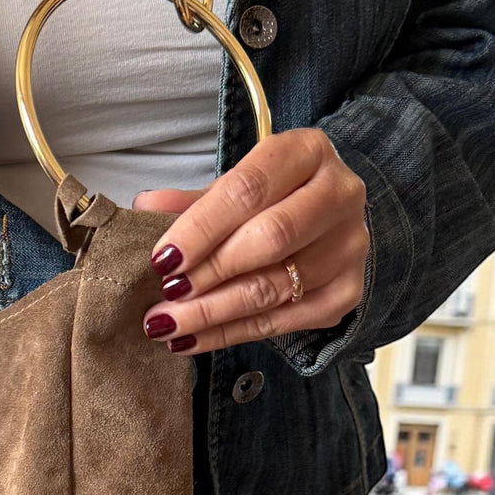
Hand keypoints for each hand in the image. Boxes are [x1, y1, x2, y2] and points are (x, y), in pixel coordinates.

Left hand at [133, 128, 368, 353]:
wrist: (329, 221)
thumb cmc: (272, 199)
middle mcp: (340, 195)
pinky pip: (280, 322)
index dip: (201, 228)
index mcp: (307, 153)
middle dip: (210, 272)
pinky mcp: (346, 292)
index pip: (249, 190)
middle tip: (167, 294)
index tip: (162, 259)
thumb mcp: (234, 189)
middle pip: (270, 239)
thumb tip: (146, 207)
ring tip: (166, 324)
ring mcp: (349, 246)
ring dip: (212, 312)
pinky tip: (191, 341)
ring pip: (274, 288)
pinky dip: (228, 334)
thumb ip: (193, 202)